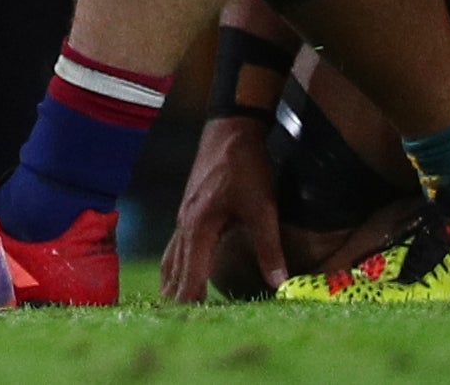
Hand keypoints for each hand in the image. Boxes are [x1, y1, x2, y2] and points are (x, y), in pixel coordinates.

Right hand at [163, 114, 284, 302]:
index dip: (190, 297)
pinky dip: (175, 260)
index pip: (192, 272)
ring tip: (170, 300)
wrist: (230, 129)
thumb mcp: (262, 207)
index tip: (186, 322)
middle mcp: (186, 222)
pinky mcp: (189, 206)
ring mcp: (184, 213)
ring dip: (172, 278)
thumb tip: (279, 284)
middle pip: (175, 266)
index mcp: (200, 226)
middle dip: (176, 293)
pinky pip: (176, 242)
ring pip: (172, 253)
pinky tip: (179, 264)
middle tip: (174, 320)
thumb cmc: (246, 167)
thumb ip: (269, 246)